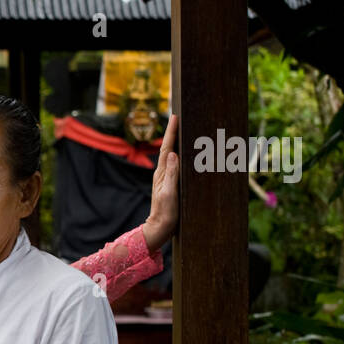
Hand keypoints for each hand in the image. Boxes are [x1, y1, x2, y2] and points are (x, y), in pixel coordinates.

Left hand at [142, 114, 178, 253]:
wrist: (159, 228)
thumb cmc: (165, 213)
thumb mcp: (169, 193)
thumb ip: (172, 174)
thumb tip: (173, 153)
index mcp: (162, 173)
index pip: (167, 147)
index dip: (171, 131)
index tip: (175, 116)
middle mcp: (163, 172)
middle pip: (169, 147)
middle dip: (173, 131)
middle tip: (178, 115)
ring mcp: (165, 178)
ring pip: (172, 154)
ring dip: (176, 140)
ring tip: (182, 128)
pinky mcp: (169, 183)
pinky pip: (175, 164)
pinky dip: (179, 153)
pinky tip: (183, 152)